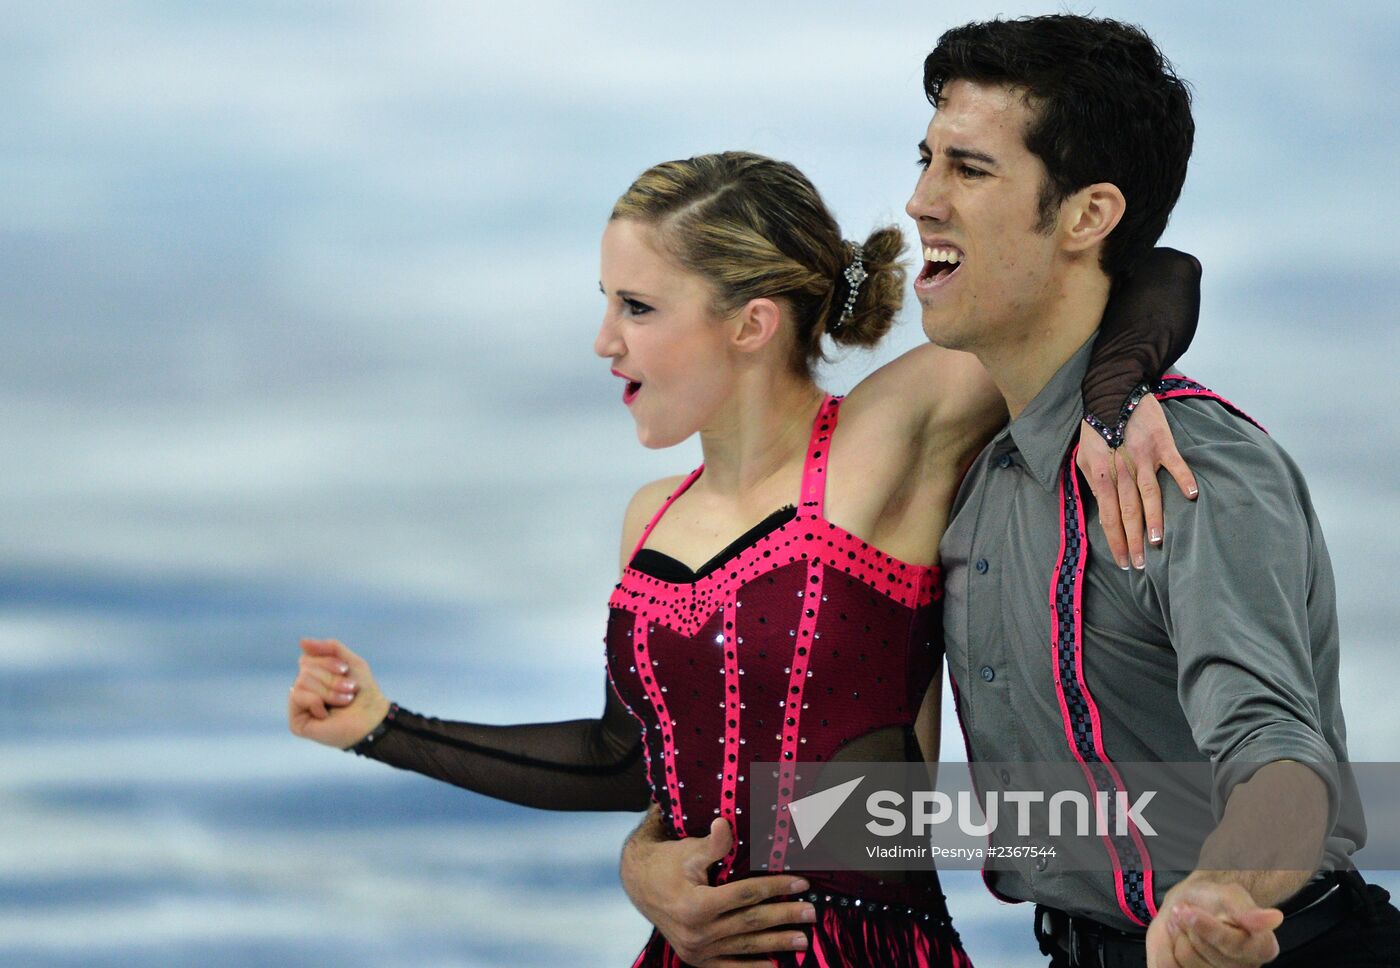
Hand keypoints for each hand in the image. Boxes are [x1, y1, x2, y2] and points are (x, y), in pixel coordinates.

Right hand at [288, 638, 390, 748]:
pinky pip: (297, 697)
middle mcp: (303, 689)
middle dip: (331, 679)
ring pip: (301, 682)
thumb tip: (301, 641)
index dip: (329, 662)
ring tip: (343, 702)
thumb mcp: (351, 662)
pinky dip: (317, 702)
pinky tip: (326, 714)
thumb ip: (330, 648)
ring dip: (328, 691)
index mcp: (314, 675)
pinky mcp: (296, 721)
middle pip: (304, 669)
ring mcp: (299, 706)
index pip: (307, 658)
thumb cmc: (363, 692)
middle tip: (348, 691)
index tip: (347, 671)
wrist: (372, 717)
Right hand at [620, 809, 815, 966]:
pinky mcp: (696, 958)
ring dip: (776, 943)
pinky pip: (729, 966)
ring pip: (745, 945)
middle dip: (784, 917)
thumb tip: (726, 823)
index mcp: (696, 904)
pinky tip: (774, 966)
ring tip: (803, 940)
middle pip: (751, 923)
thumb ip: (713, 844)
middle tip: (812, 913)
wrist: (639, 884)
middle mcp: (697, 932)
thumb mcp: (689, 850)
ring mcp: (696, 949)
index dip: (776, 888)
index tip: (802, 883)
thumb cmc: (668, 862)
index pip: (747, 895)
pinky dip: (751, 967)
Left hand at [1078, 394, 1197, 569]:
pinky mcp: (1162, 444)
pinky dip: (1183, 478)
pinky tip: (1192, 496)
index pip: (1109, 516)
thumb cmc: (1097, 428)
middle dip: (1133, 541)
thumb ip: (1094, 484)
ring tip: (1156, 542)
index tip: (1124, 561)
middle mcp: (1121, 470)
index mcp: (1102, 475)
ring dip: (1154, 520)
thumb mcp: (1085, 458)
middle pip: (1128, 512)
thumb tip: (1104, 509)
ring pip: (1149, 495)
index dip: (1115, 540)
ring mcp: (1143, 457)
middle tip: (1141, 564)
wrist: (1114, 392)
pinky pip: (1175, 464)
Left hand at [1146, 877, 1283, 967]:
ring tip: (1182, 922)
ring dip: (1180, 936)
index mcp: (1262, 948)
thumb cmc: (1213, 900)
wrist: (1192, 905)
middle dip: (1190, 928)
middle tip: (1186, 911)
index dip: (1207, 927)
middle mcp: (1246, 967)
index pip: (1233, 946)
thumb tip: (1274, 918)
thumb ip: (1248, 910)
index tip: (1188, 910)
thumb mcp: (1229, 895)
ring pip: (1190, 963)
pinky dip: (1170, 949)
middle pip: (1209, 956)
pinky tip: (1178, 938)